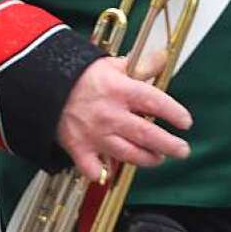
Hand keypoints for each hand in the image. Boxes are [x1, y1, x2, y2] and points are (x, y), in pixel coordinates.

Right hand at [56, 51, 192, 181]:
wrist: (45, 85)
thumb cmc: (82, 75)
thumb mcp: (114, 65)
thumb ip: (141, 65)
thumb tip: (164, 57)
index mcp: (120, 90)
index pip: (155, 102)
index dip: (174, 113)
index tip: (186, 122)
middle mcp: (110, 114)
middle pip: (146, 135)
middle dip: (169, 145)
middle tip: (183, 151)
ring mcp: (95, 134)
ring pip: (128, 154)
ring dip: (147, 159)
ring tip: (158, 158)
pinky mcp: (78, 148)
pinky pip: (93, 169)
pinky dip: (103, 174)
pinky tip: (112, 175)